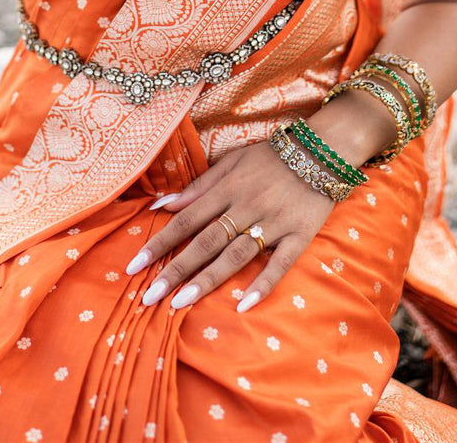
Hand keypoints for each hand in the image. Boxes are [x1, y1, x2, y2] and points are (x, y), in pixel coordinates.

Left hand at [125, 138, 334, 313]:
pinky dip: (263, 284)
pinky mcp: (299, 236)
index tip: (134, 265)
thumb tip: (162, 206)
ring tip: (180, 303)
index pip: (187, 219)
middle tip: (148, 297)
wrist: (322, 151)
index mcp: (228, 188)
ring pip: (236, 254)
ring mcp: (273, 222)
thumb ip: (199, 186)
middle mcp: (246, 206)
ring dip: (208, 280)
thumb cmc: (270, 158)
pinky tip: (244, 306)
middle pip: (206, 241)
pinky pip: (280, 263)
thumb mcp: (232, 162)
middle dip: (175, 269)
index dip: (160, 242)